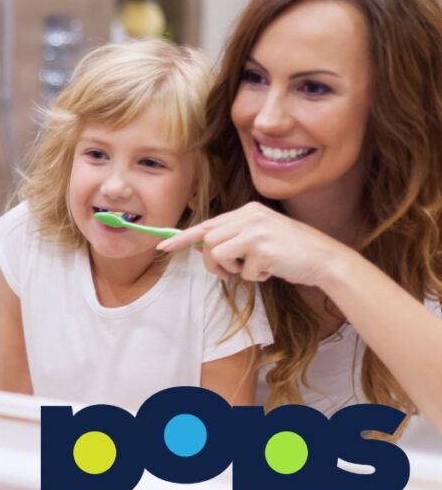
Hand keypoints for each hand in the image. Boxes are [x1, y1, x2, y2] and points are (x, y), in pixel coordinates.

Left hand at [155, 202, 345, 286]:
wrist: (326, 259)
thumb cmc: (291, 252)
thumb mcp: (261, 237)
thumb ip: (234, 238)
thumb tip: (201, 247)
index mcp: (249, 211)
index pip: (208, 223)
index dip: (184, 237)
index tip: (163, 247)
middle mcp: (250, 216)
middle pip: (208, 241)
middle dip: (210, 262)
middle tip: (226, 273)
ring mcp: (257, 231)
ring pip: (217, 254)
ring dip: (230, 269)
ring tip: (252, 270)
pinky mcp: (263, 248)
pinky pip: (243, 271)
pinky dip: (255, 277)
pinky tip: (272, 271)